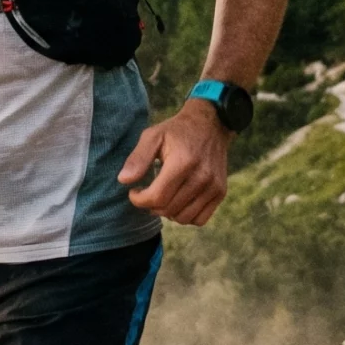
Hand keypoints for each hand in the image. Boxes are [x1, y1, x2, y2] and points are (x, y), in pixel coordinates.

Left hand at [118, 102, 229, 225]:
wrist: (211, 125)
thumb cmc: (177, 131)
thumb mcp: (153, 136)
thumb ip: (138, 158)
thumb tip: (124, 180)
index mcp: (183, 162)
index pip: (157, 197)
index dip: (139, 200)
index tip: (134, 191)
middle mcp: (201, 177)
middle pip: (168, 209)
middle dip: (150, 206)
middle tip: (146, 193)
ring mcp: (214, 187)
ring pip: (183, 218)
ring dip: (167, 212)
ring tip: (162, 197)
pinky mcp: (220, 192)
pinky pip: (200, 219)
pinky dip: (185, 216)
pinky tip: (177, 202)